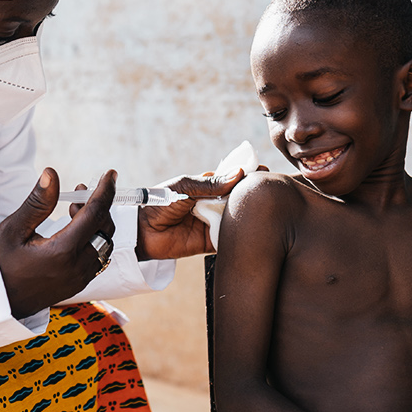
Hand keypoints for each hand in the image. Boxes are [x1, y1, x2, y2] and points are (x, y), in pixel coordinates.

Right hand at [0, 168, 115, 317]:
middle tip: (79, 191)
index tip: (110, 174)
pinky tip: (76, 231)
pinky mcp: (78, 284)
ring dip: (96, 223)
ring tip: (74, 210)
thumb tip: (51, 175)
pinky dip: (94, 239)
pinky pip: (98, 258)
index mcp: (63, 252)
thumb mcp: (13, 229)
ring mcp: (80, 279)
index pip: (95, 214)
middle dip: (98, 205)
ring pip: (105, 244)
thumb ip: (37, 203)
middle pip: (104, 228)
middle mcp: (77, 267)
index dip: (105, 190)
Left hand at [133, 168, 254, 260]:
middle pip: (238, 199)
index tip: (262, 170)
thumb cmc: (159, 202)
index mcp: (206, 187)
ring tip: (266, 207)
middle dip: (252, 194)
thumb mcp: (185, 187)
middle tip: (268, 188)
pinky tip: (253, 228)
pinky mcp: (210, 242)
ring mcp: (212, 223)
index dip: (246, 175)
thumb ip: (211, 184)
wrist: (142, 230)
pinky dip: (240, 234)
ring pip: (237, 218)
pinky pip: (229, 238)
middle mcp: (212, 204)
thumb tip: (239, 173)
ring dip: (249, 214)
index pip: (231, 180)